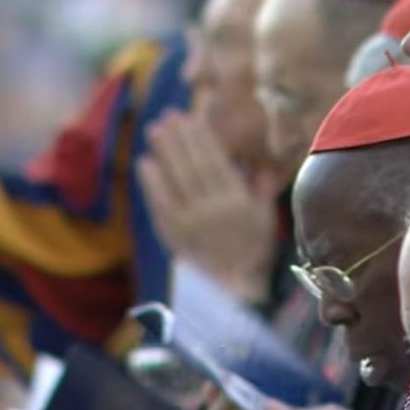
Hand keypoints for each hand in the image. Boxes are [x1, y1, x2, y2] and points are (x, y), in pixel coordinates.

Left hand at [137, 111, 283, 303]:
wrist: (232, 293)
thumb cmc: (253, 254)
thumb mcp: (265, 220)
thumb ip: (262, 188)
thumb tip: (260, 161)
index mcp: (239, 202)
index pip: (217, 161)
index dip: (202, 137)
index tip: (191, 117)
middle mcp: (215, 209)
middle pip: (193, 165)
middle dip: (180, 137)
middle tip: (168, 115)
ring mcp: (192, 223)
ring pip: (176, 179)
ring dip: (164, 152)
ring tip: (154, 130)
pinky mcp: (174, 236)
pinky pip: (160, 204)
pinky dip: (151, 182)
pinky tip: (144, 162)